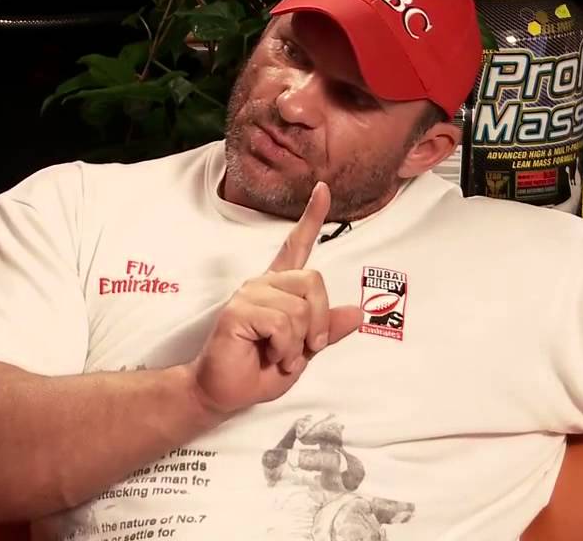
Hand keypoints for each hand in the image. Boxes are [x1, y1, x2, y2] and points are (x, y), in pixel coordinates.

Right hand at [188, 182, 362, 416]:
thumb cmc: (259, 371)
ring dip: (299, 344)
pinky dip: (285, 348)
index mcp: (279, 288)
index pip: (297, 245)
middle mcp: (264, 284)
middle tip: (307, 348)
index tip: (323, 189)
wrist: (224, 392)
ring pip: (301, 308)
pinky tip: (270, 355)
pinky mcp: (239, 310)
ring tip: (281, 357)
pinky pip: (283, 323)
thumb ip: (327, 330)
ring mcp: (249, 294)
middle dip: (320, 321)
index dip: (312, 217)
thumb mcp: (304, 352)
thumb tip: (358, 313)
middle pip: (314, 280)